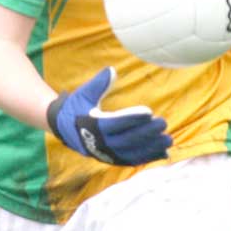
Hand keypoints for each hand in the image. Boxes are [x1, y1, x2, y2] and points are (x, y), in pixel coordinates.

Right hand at [47, 67, 171, 164]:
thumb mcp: (83, 93)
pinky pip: (131, 160)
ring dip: (151, 147)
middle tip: (163, 123)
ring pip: (131, 152)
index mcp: (91, 125)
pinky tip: (163, 153)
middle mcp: (98, 143)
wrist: (62, 127)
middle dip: (146, 132)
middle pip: (126, 140)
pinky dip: (147, 157)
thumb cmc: (76, 106)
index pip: (115, 123)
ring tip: (168, 140)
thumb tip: (111, 70)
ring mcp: (105, 153)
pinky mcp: (111, 158)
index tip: (149, 112)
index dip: (132, 118)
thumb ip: (98, 83)